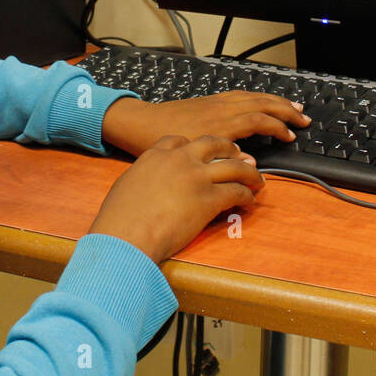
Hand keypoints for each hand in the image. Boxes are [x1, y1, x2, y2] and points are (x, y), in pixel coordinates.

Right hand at [89, 135, 265, 262]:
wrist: (126, 235)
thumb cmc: (119, 219)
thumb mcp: (126, 186)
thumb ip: (142, 178)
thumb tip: (146, 185)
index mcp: (156, 155)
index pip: (181, 140)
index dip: (195, 144)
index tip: (203, 151)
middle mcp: (179, 160)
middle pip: (214, 144)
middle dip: (230, 148)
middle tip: (239, 155)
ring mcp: (196, 177)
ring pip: (234, 166)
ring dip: (249, 172)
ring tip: (257, 179)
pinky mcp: (209, 199)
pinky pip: (236, 191)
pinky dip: (246, 195)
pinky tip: (249, 201)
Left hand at [101, 92, 311, 157]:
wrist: (140, 124)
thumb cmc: (162, 144)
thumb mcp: (192, 159)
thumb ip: (223, 160)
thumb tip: (251, 161)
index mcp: (220, 124)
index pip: (260, 121)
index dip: (279, 128)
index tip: (292, 138)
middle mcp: (221, 109)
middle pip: (261, 104)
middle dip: (285, 109)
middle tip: (304, 117)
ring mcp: (215, 103)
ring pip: (252, 97)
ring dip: (274, 100)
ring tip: (292, 105)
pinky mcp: (208, 101)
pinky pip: (240, 94)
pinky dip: (257, 96)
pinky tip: (262, 100)